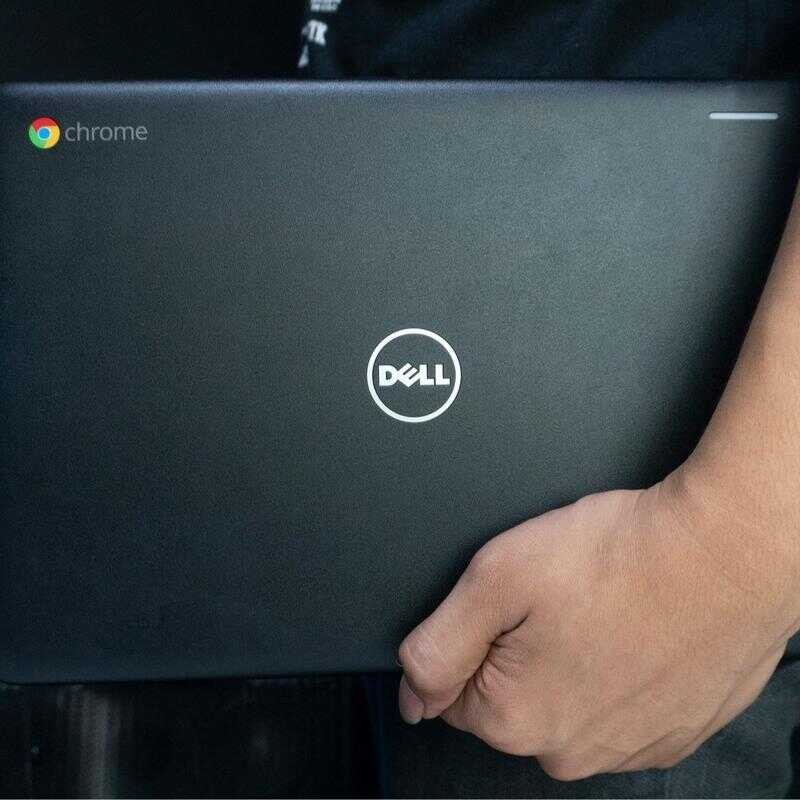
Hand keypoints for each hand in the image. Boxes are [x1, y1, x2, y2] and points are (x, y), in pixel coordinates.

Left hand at [397, 473, 792, 779]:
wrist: (728, 552)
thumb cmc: (620, 557)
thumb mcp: (497, 578)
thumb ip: (437, 643)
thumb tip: (410, 692)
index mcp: (515, 718)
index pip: (452, 689)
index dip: (475, 634)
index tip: (513, 604)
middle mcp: (569, 750)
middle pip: (509, 697)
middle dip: (520, 648)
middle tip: (560, 597)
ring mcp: (627, 747)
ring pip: (567, 700)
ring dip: (574, 659)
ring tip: (604, 607)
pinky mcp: (672, 732)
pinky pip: (619, 704)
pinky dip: (619, 670)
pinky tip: (637, 628)